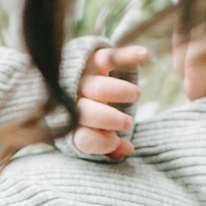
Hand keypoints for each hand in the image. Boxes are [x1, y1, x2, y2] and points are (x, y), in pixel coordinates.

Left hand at [70, 44, 147, 158]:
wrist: (61, 81)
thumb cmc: (85, 117)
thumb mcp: (93, 134)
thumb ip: (108, 146)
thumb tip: (127, 149)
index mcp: (72, 126)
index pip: (85, 139)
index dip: (104, 143)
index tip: (116, 141)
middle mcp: (72, 103)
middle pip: (90, 113)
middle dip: (112, 120)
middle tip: (127, 123)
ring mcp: (80, 80)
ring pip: (99, 88)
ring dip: (121, 93)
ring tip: (135, 96)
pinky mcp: (90, 61)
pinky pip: (107, 57)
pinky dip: (126, 55)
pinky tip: (144, 55)